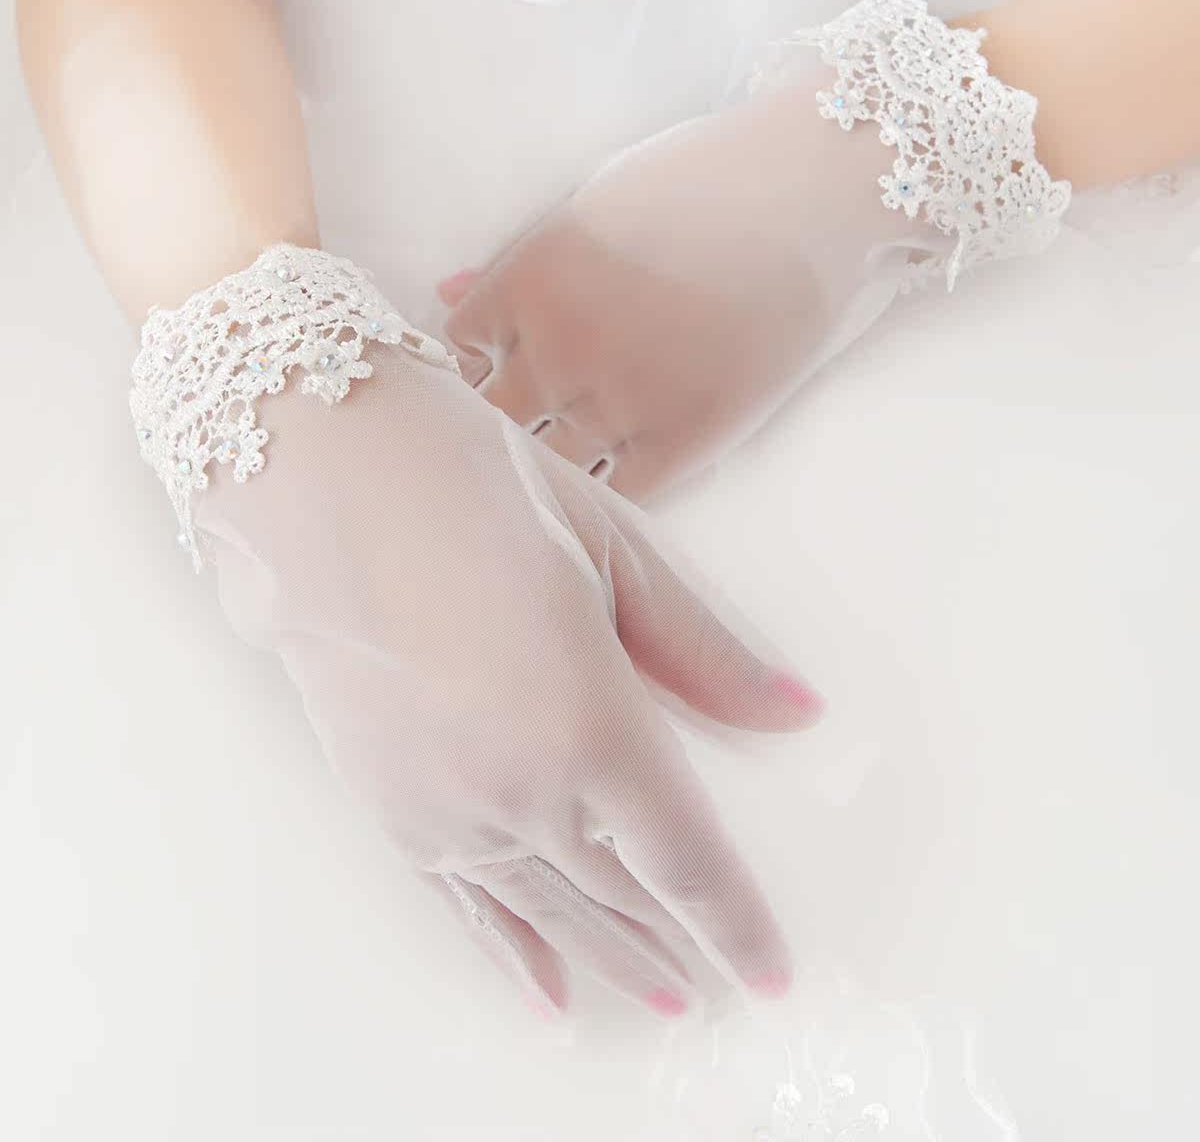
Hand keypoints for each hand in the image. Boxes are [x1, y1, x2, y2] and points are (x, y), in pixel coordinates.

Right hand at [182, 250, 824, 1018]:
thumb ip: (703, 652)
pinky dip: (512, 951)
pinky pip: (464, 905)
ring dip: (610, 957)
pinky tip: (543, 988)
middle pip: (622, 897)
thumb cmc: (474, 489)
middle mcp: (517, 788)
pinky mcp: (388, 803)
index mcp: (589, 725)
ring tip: (656, 997)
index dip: (736, 924)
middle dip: (680, 944)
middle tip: (719, 985)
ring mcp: (443, 805)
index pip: (686, 860)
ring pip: (548, 912)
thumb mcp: (615, 552)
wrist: (321, 472)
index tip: (771, 972)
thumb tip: (793, 713)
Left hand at [440, 66, 923, 500]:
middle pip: (496, 414)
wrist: (813, 194)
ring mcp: (621, 400)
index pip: (462, 347)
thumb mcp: (594, 202)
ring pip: (552, 462)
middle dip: (507, 415)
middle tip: (534, 415)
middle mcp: (561, 348)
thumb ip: (516, 260)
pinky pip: (620, 492)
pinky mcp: (685, 439)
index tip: (506, 357)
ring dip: (556, 458)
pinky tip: (623, 465)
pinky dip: (612, 485)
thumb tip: (445, 293)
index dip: (480, 356)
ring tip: (580, 445)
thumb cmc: (704, 180)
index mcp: (530, 280)